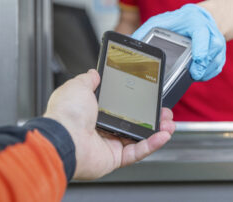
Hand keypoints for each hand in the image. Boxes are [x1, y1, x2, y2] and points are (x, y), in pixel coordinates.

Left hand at [43, 69, 175, 179]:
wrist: (63, 138)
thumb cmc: (66, 114)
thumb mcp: (78, 86)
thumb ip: (89, 80)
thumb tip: (93, 73)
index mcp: (92, 112)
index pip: (119, 107)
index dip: (136, 103)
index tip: (149, 98)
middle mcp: (101, 129)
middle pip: (133, 123)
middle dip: (152, 117)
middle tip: (163, 112)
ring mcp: (108, 144)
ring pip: (138, 138)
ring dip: (156, 131)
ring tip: (169, 122)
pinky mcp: (114, 158)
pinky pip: (137, 152)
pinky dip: (151, 144)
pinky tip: (163, 135)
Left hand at [132, 4, 225, 80]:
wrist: (201, 17)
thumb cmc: (179, 21)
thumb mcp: (161, 21)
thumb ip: (147, 31)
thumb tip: (133, 44)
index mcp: (193, 20)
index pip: (202, 32)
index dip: (202, 47)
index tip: (198, 59)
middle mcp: (209, 29)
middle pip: (214, 47)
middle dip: (204, 64)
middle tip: (194, 74)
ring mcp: (217, 40)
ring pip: (217, 58)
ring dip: (206, 70)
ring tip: (195, 75)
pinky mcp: (220, 51)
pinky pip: (218, 65)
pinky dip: (209, 72)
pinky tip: (200, 75)